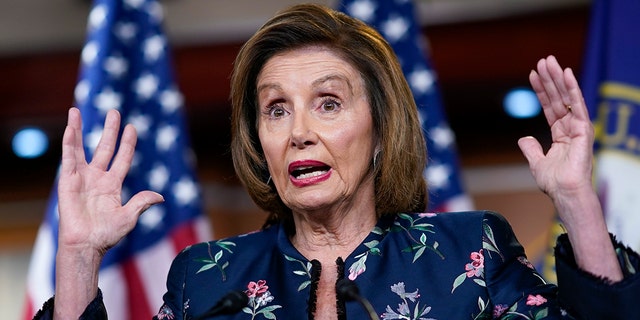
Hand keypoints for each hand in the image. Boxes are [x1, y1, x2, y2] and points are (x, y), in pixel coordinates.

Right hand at [58, 107, 163, 254]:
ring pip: (80, 148)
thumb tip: (160, 196)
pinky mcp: (67, 181)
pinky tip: (70, 128)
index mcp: (112, 185)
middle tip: (114, 111)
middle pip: (104, 147)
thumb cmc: (106, 236)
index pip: (122, 158)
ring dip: (78, 129)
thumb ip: (141, 203)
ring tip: (76, 110)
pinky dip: (68, 143)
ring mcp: (81, 178)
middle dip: (109, 130)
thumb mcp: (129, 217)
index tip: (132, 127)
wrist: (86, 246)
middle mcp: (97, 178)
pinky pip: (68, 158)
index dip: (127, 143)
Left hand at [518, 56, 621, 281]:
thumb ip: (531, 149)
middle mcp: (570, 128)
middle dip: (549, 79)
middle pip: (558, 98)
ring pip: (567, 97)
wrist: (564, 193)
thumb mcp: (537, 163)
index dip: (541, 91)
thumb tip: (523, 138)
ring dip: (558, 78)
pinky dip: (572, 88)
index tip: (532, 74)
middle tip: (543, 60)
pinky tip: (566, 73)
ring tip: (549, 61)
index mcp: (561, 134)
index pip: (550, 106)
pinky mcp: (584, 129)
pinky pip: (577, 104)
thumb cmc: (554, 183)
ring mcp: (578, 127)